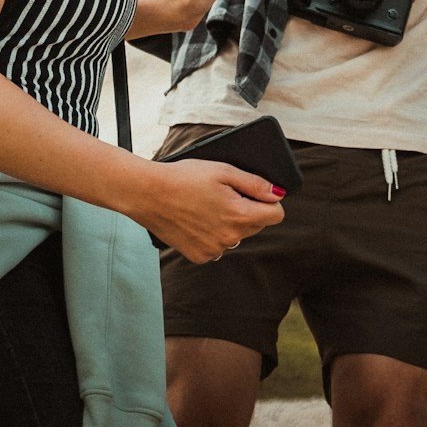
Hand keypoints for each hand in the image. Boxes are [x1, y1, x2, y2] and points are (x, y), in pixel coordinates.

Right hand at [131, 156, 283, 262]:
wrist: (148, 194)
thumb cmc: (185, 178)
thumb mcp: (224, 171)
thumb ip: (255, 184)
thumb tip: (278, 193)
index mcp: (240, 215)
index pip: (276, 215)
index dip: (269, 201)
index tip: (257, 192)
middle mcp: (230, 238)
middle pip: (256, 225)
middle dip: (248, 210)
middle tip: (225, 194)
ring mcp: (214, 250)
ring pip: (237, 236)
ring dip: (230, 224)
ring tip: (208, 206)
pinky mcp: (199, 256)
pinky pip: (218, 246)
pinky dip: (213, 235)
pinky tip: (198, 220)